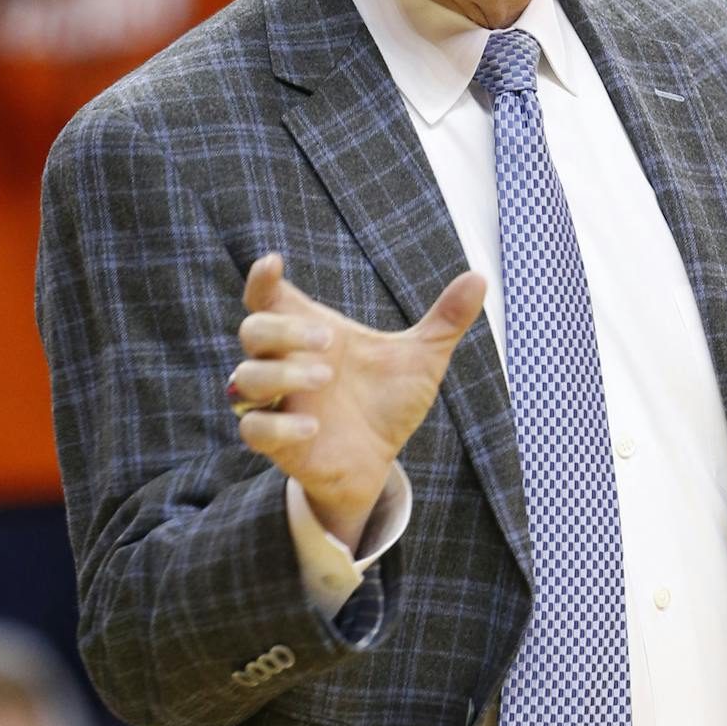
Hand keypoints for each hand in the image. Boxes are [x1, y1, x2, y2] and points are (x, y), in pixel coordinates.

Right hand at [230, 252, 484, 549]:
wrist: (379, 462)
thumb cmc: (387, 403)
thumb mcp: (422, 359)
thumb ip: (446, 320)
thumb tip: (480, 278)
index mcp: (309, 333)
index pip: (267, 298)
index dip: (261, 279)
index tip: (273, 263)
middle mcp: (285, 363)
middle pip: (254, 330)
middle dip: (283, 329)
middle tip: (328, 340)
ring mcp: (277, 402)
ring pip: (246, 378)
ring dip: (281, 374)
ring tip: (326, 377)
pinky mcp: (276, 442)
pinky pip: (254, 428)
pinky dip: (278, 424)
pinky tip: (313, 426)